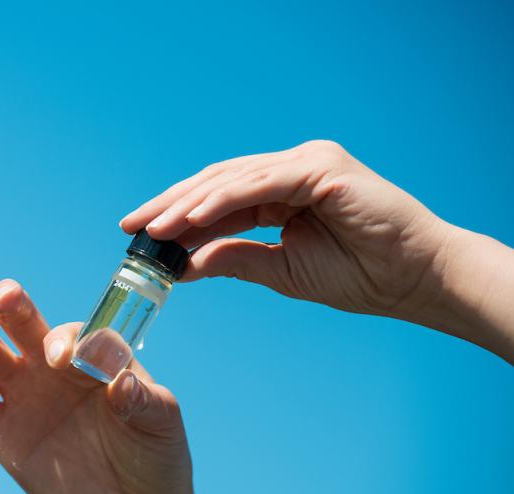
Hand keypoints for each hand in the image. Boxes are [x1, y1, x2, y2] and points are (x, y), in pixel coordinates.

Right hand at [0, 279, 197, 493]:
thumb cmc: (153, 454)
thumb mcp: (161, 423)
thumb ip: (142, 400)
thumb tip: (121, 383)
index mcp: (92, 357)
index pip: (72, 334)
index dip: (65, 339)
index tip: (66, 358)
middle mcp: (53, 368)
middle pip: (24, 326)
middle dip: (13, 307)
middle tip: (6, 296)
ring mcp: (25, 396)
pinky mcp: (3, 430)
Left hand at [121, 139, 453, 322]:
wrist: (414, 281)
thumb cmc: (359, 275)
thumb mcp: (279, 269)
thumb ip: (233, 258)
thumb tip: (184, 264)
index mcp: (282, 190)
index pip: (217, 197)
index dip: (176, 215)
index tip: (138, 235)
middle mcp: (291, 168)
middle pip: (216, 182)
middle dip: (170, 205)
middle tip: (130, 226)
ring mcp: (306, 162)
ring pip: (232, 180)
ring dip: (187, 206)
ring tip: (151, 230)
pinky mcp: (321, 167)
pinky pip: (260, 184)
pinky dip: (222, 201)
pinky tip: (190, 220)